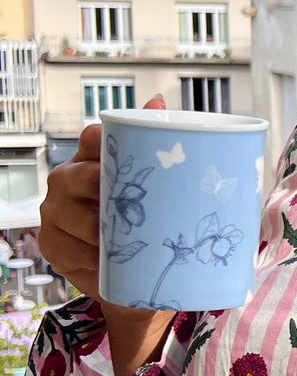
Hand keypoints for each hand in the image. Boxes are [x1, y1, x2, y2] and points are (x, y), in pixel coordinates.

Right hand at [39, 94, 173, 375]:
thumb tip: (157, 101)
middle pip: (76, 177)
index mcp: (94, 158)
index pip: (92, 139)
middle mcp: (69, 180)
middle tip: (126, 203)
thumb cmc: (148, 219)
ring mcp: (57, 213)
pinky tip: (108, 260)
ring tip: (127, 237)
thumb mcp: (163, 185)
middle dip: (102, 190)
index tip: (117, 147)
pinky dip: (92, 257)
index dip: (103, 141)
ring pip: (74, 216)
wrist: (138, 275)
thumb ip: (158, 145)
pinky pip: (70, 249)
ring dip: (101, 230)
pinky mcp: (55, 246)